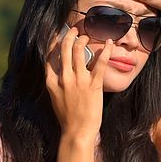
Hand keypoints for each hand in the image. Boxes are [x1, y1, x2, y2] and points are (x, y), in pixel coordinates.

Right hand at [45, 27, 113, 141]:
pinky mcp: (93, 85)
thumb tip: (60, 71)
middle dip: (69, 35)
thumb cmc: (67, 117)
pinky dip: (106, 51)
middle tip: (74, 30)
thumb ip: (56, 83)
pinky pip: (100, 63)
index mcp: (52, 81)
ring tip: (87, 36)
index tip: (59, 35)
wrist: (77, 131)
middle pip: (64, 49)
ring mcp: (78, 81)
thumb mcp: (55, 98)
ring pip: (78, 51)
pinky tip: (110, 43)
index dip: (55, 42)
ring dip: (83, 40)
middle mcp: (64, 78)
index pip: (50, 55)